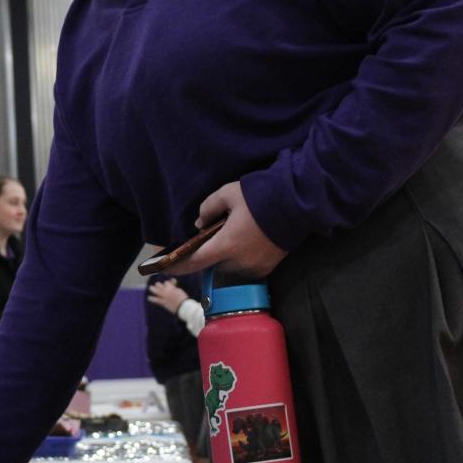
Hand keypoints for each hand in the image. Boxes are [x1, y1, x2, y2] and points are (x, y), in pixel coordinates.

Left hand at [146, 279, 187, 314]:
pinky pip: (156, 300)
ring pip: (156, 290)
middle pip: (159, 285)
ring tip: (150, 288)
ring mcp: (164, 296)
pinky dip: (152, 298)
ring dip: (153, 289)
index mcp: (172, 287)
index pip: (166, 282)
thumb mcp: (179, 291)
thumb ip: (175, 288)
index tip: (167, 284)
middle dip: (158, 285)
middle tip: (157, 284)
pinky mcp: (163, 302)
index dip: (167, 283)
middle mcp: (167, 290)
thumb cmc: (183, 299)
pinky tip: (149, 298)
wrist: (183, 306)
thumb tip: (173, 283)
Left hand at [169, 182, 286, 278]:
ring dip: (225, 255)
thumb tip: (199, 224)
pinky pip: (245, 268)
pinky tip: (246, 241)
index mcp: (227, 245)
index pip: (194, 262)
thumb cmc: (260, 197)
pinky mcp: (267, 269)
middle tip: (210, 235)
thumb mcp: (227, 194)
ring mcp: (255, 268)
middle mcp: (239, 262)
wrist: (298, 205)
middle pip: (213, 264)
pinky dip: (239, 258)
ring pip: (229, 266)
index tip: (164, 267)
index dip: (177, 265)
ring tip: (231, 235)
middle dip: (208, 253)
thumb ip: (207, 209)